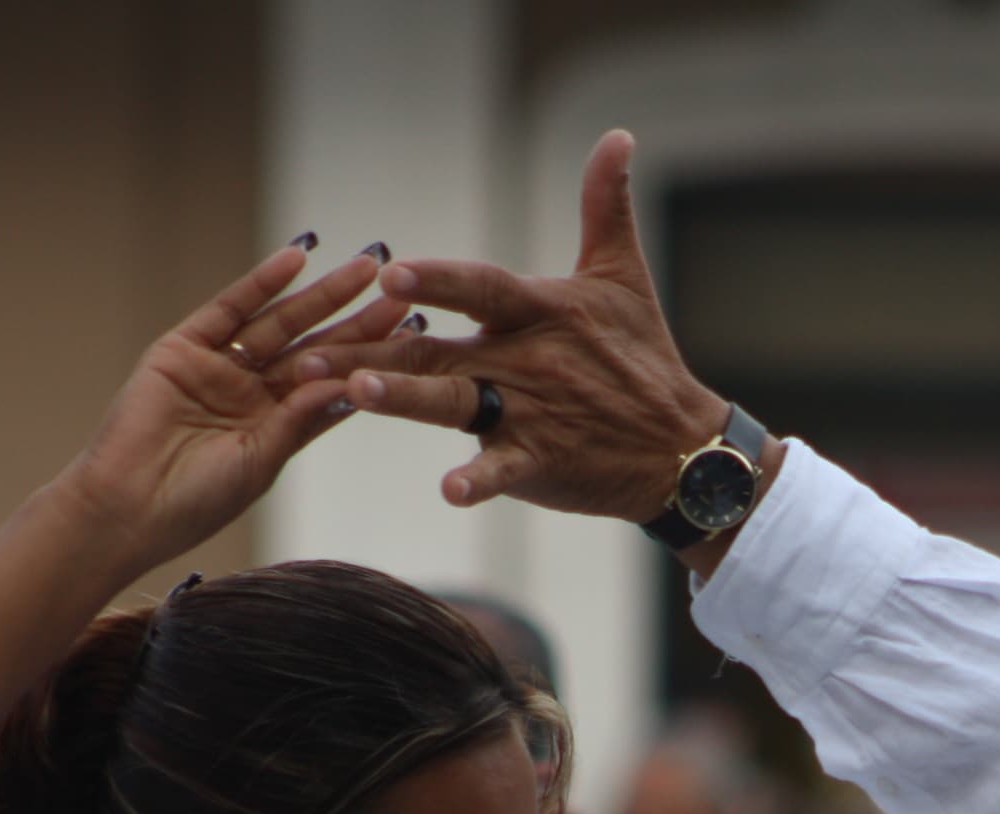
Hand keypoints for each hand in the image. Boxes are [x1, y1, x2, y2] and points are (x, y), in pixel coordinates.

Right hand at [56, 240, 401, 572]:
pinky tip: (296, 257)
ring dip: (321, 293)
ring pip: (281, 323)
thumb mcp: (262, 460)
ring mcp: (219, 367)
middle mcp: (253, 392)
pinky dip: (261, 282)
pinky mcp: (183, 349)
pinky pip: (229, 309)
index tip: (415, 336)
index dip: (372, 360)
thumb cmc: (194, 502)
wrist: (126, 509)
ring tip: (365, 268)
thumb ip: (300, 419)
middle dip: (357, 320)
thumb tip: (350, 382)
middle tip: (403, 290)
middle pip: (315, 347)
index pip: (333, 383)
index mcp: (277, 425)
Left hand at [288, 131, 736, 521]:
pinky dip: (478, 481)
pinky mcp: (539, 462)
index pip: (481, 288)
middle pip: (441, 349)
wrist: (683, 447)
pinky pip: (502, 471)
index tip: (389, 274)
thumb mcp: (624, 276)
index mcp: (541, 311)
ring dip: (404, 400)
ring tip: (355, 394)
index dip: (437, 282)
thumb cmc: (646, 357)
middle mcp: (527, 361)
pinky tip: (449, 490)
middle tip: (315, 348)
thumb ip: (605, 205)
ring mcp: (530, 414)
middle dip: (377, 349)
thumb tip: (617, 136)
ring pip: (455, 403)